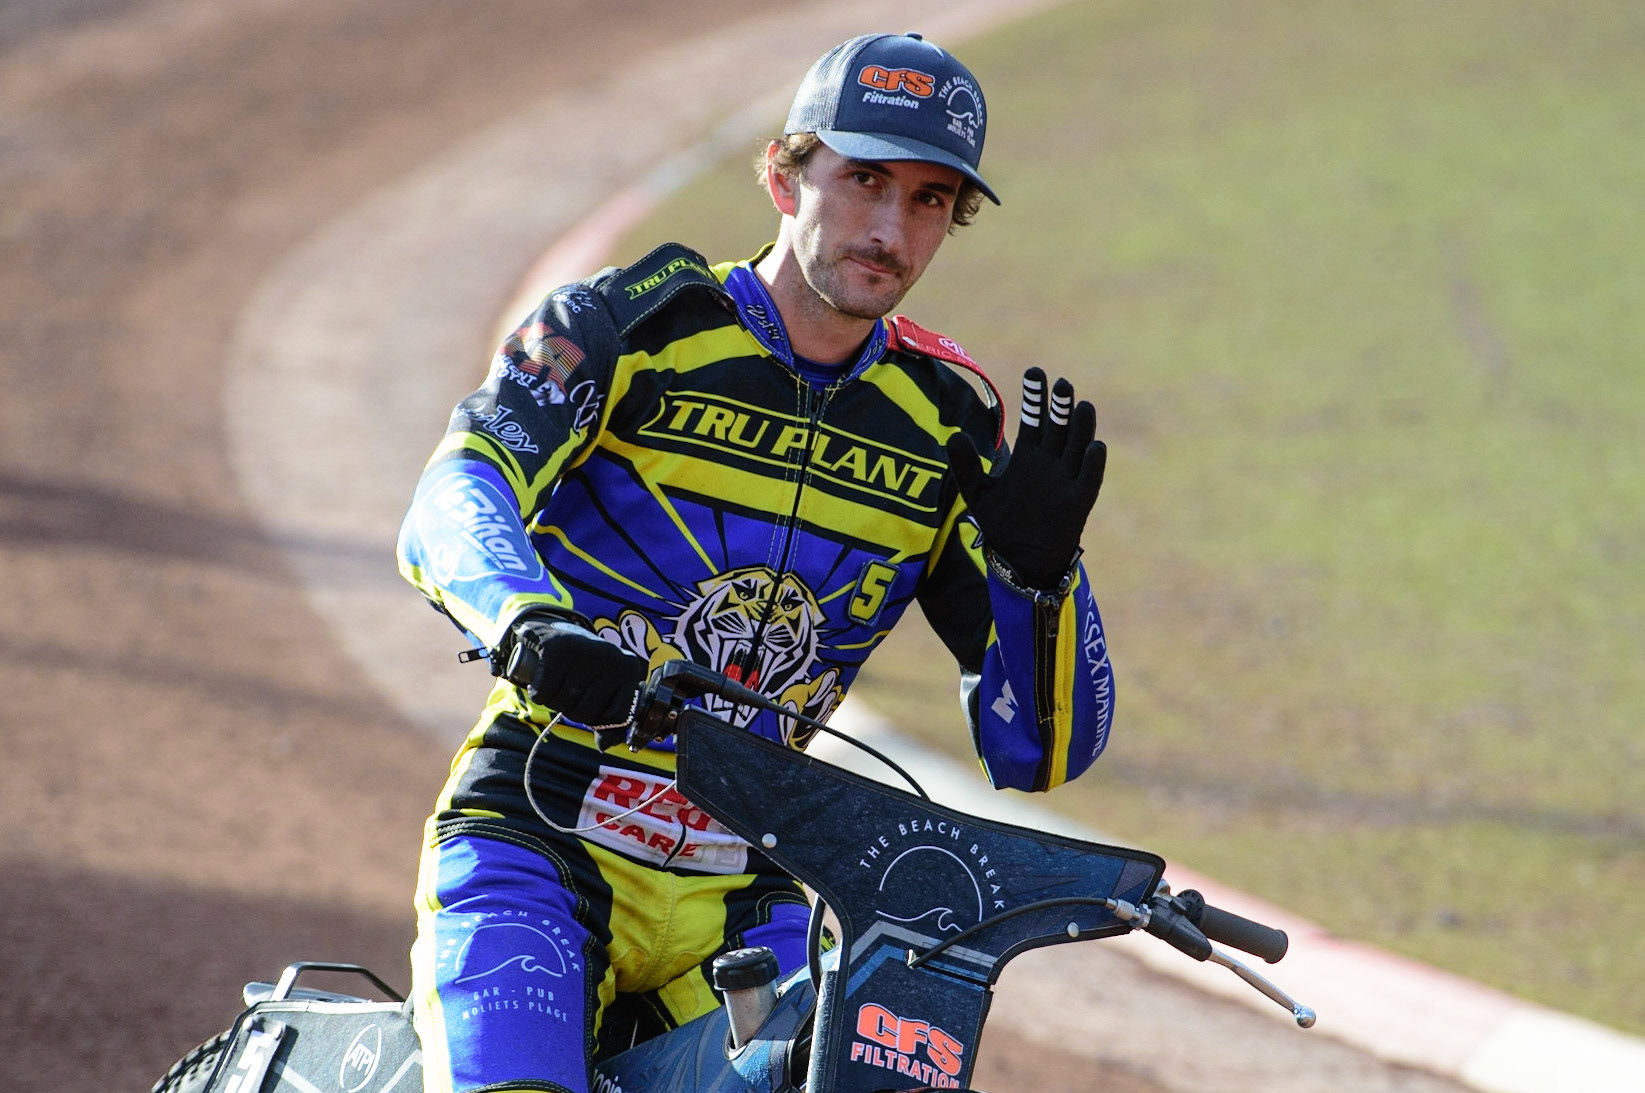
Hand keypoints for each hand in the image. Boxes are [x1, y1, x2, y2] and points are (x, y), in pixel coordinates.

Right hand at [501, 614, 648, 726]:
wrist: (555, 632)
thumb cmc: (585, 669)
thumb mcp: (604, 691)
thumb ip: (611, 721)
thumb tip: (604, 746)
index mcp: (630, 670)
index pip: (620, 717)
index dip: (601, 721)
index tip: (592, 706)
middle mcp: (613, 657)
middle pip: (587, 713)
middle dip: (573, 710)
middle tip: (570, 690)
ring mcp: (586, 651)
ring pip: (564, 704)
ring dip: (555, 701)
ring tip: (559, 681)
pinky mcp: (557, 649)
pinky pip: (544, 693)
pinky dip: (539, 693)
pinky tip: (542, 680)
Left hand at [945, 368, 1106, 589]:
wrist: (1022, 560)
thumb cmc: (1002, 525)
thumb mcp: (977, 494)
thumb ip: (965, 465)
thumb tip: (953, 436)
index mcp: (1028, 457)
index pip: (1034, 419)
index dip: (1034, 396)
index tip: (1034, 372)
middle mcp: (1050, 464)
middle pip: (1058, 427)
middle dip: (1059, 405)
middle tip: (1060, 381)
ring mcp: (1066, 481)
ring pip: (1076, 447)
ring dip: (1080, 426)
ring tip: (1080, 404)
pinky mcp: (1079, 502)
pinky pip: (1090, 480)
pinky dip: (1092, 464)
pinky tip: (1093, 447)